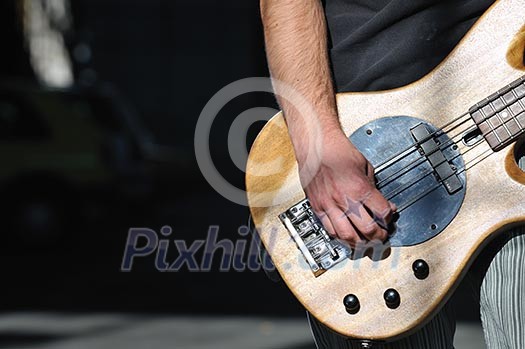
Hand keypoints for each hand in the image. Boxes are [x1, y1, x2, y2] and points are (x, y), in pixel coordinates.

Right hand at [297, 129, 395, 246]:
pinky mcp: (317, 207)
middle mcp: (344, 199)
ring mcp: (329, 205)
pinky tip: (346, 236)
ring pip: (347, 236)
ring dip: (359, 242)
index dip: (389, 218)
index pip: (382, 213)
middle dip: (378, 236)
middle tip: (382, 236)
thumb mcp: (364, 166)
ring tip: (365, 242)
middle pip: (367, 229)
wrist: (316, 146)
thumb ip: (372, 187)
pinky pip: (329, 230)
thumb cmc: (338, 151)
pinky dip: (340, 237)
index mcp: (360, 187)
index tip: (389, 218)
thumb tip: (381, 201)